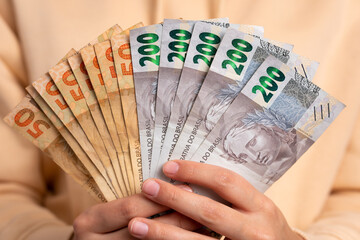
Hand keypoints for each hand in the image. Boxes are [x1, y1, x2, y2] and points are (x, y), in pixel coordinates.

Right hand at [72, 187, 199, 238]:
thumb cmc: (108, 225)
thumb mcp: (110, 211)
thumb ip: (133, 201)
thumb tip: (175, 184)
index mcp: (90, 221)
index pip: (130, 207)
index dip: (160, 198)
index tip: (188, 188)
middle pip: (144, 228)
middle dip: (176, 216)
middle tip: (203, 205)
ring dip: (182, 234)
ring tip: (206, 223)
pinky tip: (196, 239)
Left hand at [128, 160, 304, 239]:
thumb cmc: (264, 228)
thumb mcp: (257, 208)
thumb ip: (231, 196)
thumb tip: (188, 177)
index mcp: (261, 207)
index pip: (226, 182)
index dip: (195, 172)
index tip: (168, 166)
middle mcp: (256, 231)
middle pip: (209, 212)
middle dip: (174, 198)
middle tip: (147, 186)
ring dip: (164, 233)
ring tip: (136, 224)